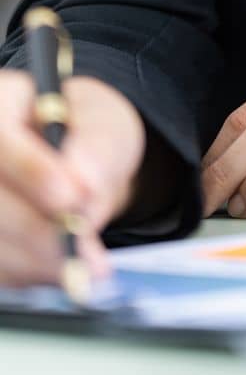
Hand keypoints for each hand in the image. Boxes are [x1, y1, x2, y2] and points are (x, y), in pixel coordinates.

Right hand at [0, 71, 145, 287]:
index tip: (70, 198)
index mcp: (3, 100)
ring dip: (36, 260)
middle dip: (37, 229)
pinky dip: (30, 273)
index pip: (1, 135)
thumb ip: (97, 151)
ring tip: (83, 265)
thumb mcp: (107, 128)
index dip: (31, 168)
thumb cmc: (89, 135)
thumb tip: (83, 182)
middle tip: (81, 249)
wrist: (82, 167)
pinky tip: (62, 268)